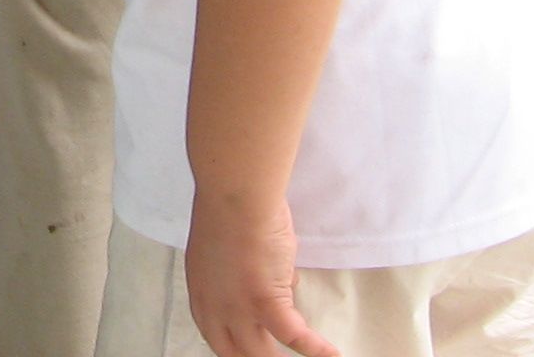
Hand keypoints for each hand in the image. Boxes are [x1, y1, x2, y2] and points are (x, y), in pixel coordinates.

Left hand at [184, 195, 335, 356]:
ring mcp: (238, 307)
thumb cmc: (231, 206)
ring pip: (259, 353)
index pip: (214, 335)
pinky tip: (332, 354)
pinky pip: (294, 336)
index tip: (249, 351)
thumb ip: (248, 273)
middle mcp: (214, 307)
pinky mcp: (265, 301)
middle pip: (232, 352)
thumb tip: (283, 282)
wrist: (234, 193)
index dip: (233, 347)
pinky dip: (315, 349)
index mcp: (201, 292)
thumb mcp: (229, 248)